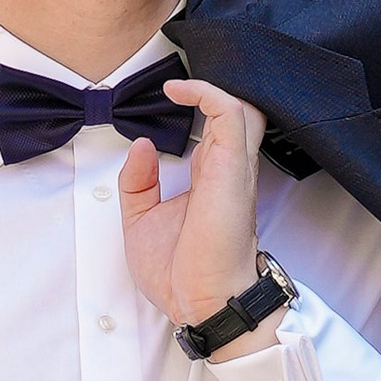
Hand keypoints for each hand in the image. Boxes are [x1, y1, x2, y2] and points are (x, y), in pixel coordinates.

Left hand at [120, 77, 270, 335]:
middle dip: (212, 86)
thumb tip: (141, 145)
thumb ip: (138, 182)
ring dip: (213, 84)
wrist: (202, 303)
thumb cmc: (180, 275)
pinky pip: (231, 111)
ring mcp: (233, 166)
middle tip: (181, 78)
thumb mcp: (141, 222)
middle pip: (236, 109)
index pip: (215, 127)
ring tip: (180, 80)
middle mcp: (226, 168)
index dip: (198, 103)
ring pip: (242, 103)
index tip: (170, 93)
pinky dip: (208, 93)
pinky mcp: (232, 167)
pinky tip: (180, 91)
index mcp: (210, 178)